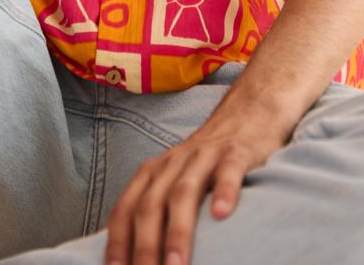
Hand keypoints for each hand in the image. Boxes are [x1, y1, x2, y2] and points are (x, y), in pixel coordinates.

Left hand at [103, 98, 290, 264]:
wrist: (246, 113)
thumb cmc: (206, 161)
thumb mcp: (174, 179)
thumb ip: (156, 210)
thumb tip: (136, 258)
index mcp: (153, 172)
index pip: (126, 209)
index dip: (118, 242)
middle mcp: (173, 163)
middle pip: (151, 205)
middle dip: (145, 246)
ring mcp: (205, 156)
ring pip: (184, 192)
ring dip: (177, 231)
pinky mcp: (236, 153)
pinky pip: (228, 171)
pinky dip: (224, 192)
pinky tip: (221, 215)